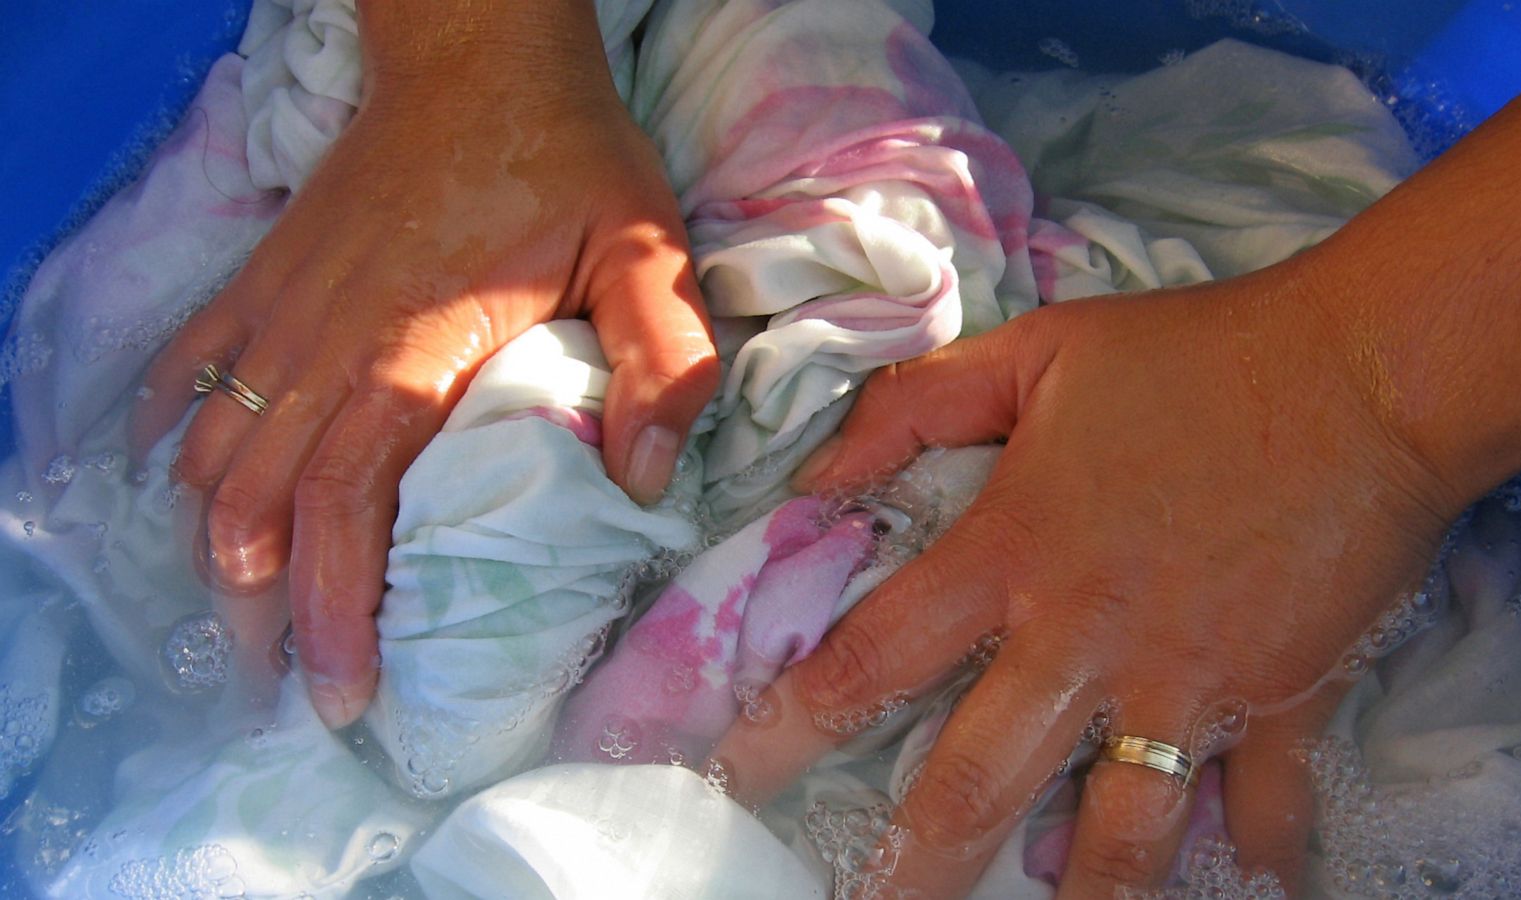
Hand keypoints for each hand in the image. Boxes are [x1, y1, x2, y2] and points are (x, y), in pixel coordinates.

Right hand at [131, 7, 717, 727]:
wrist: (479, 54)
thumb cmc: (567, 157)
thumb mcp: (648, 252)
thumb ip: (663, 364)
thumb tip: (638, 481)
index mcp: (412, 350)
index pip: (343, 506)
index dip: (333, 610)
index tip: (344, 692)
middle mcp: (325, 342)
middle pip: (259, 505)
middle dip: (264, 612)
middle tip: (289, 690)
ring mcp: (281, 309)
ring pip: (212, 454)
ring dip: (217, 549)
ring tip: (243, 623)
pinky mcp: (265, 280)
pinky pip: (189, 373)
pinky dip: (177, 442)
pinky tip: (182, 496)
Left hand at [710, 256, 1461, 895]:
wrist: (1363, 370)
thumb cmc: (1191, 355)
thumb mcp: (1032, 352)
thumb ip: (911, 407)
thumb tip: (815, 479)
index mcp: (1013, 552)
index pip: (872, 659)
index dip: (791, 725)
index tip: (734, 780)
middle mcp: (1085, 637)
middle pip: (975, 780)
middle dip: (912, 863)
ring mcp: (1186, 680)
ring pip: (1117, 828)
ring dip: (1077, 896)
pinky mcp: (1281, 700)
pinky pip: (1261, 805)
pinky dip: (1253, 856)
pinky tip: (1242, 890)